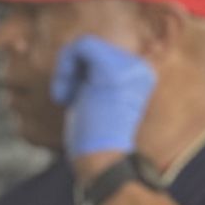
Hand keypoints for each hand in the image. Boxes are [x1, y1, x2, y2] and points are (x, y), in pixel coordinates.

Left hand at [54, 35, 156, 168]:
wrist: (104, 160)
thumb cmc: (94, 140)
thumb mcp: (96, 100)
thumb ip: (92, 76)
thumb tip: (75, 54)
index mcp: (140, 75)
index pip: (100, 54)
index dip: (79, 72)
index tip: (75, 97)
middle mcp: (139, 67)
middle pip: (91, 47)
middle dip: (71, 71)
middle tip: (70, 98)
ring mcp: (129, 66)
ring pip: (84, 44)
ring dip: (66, 72)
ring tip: (67, 97)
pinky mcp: (112, 68)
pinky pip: (81, 46)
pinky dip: (65, 68)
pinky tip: (66, 93)